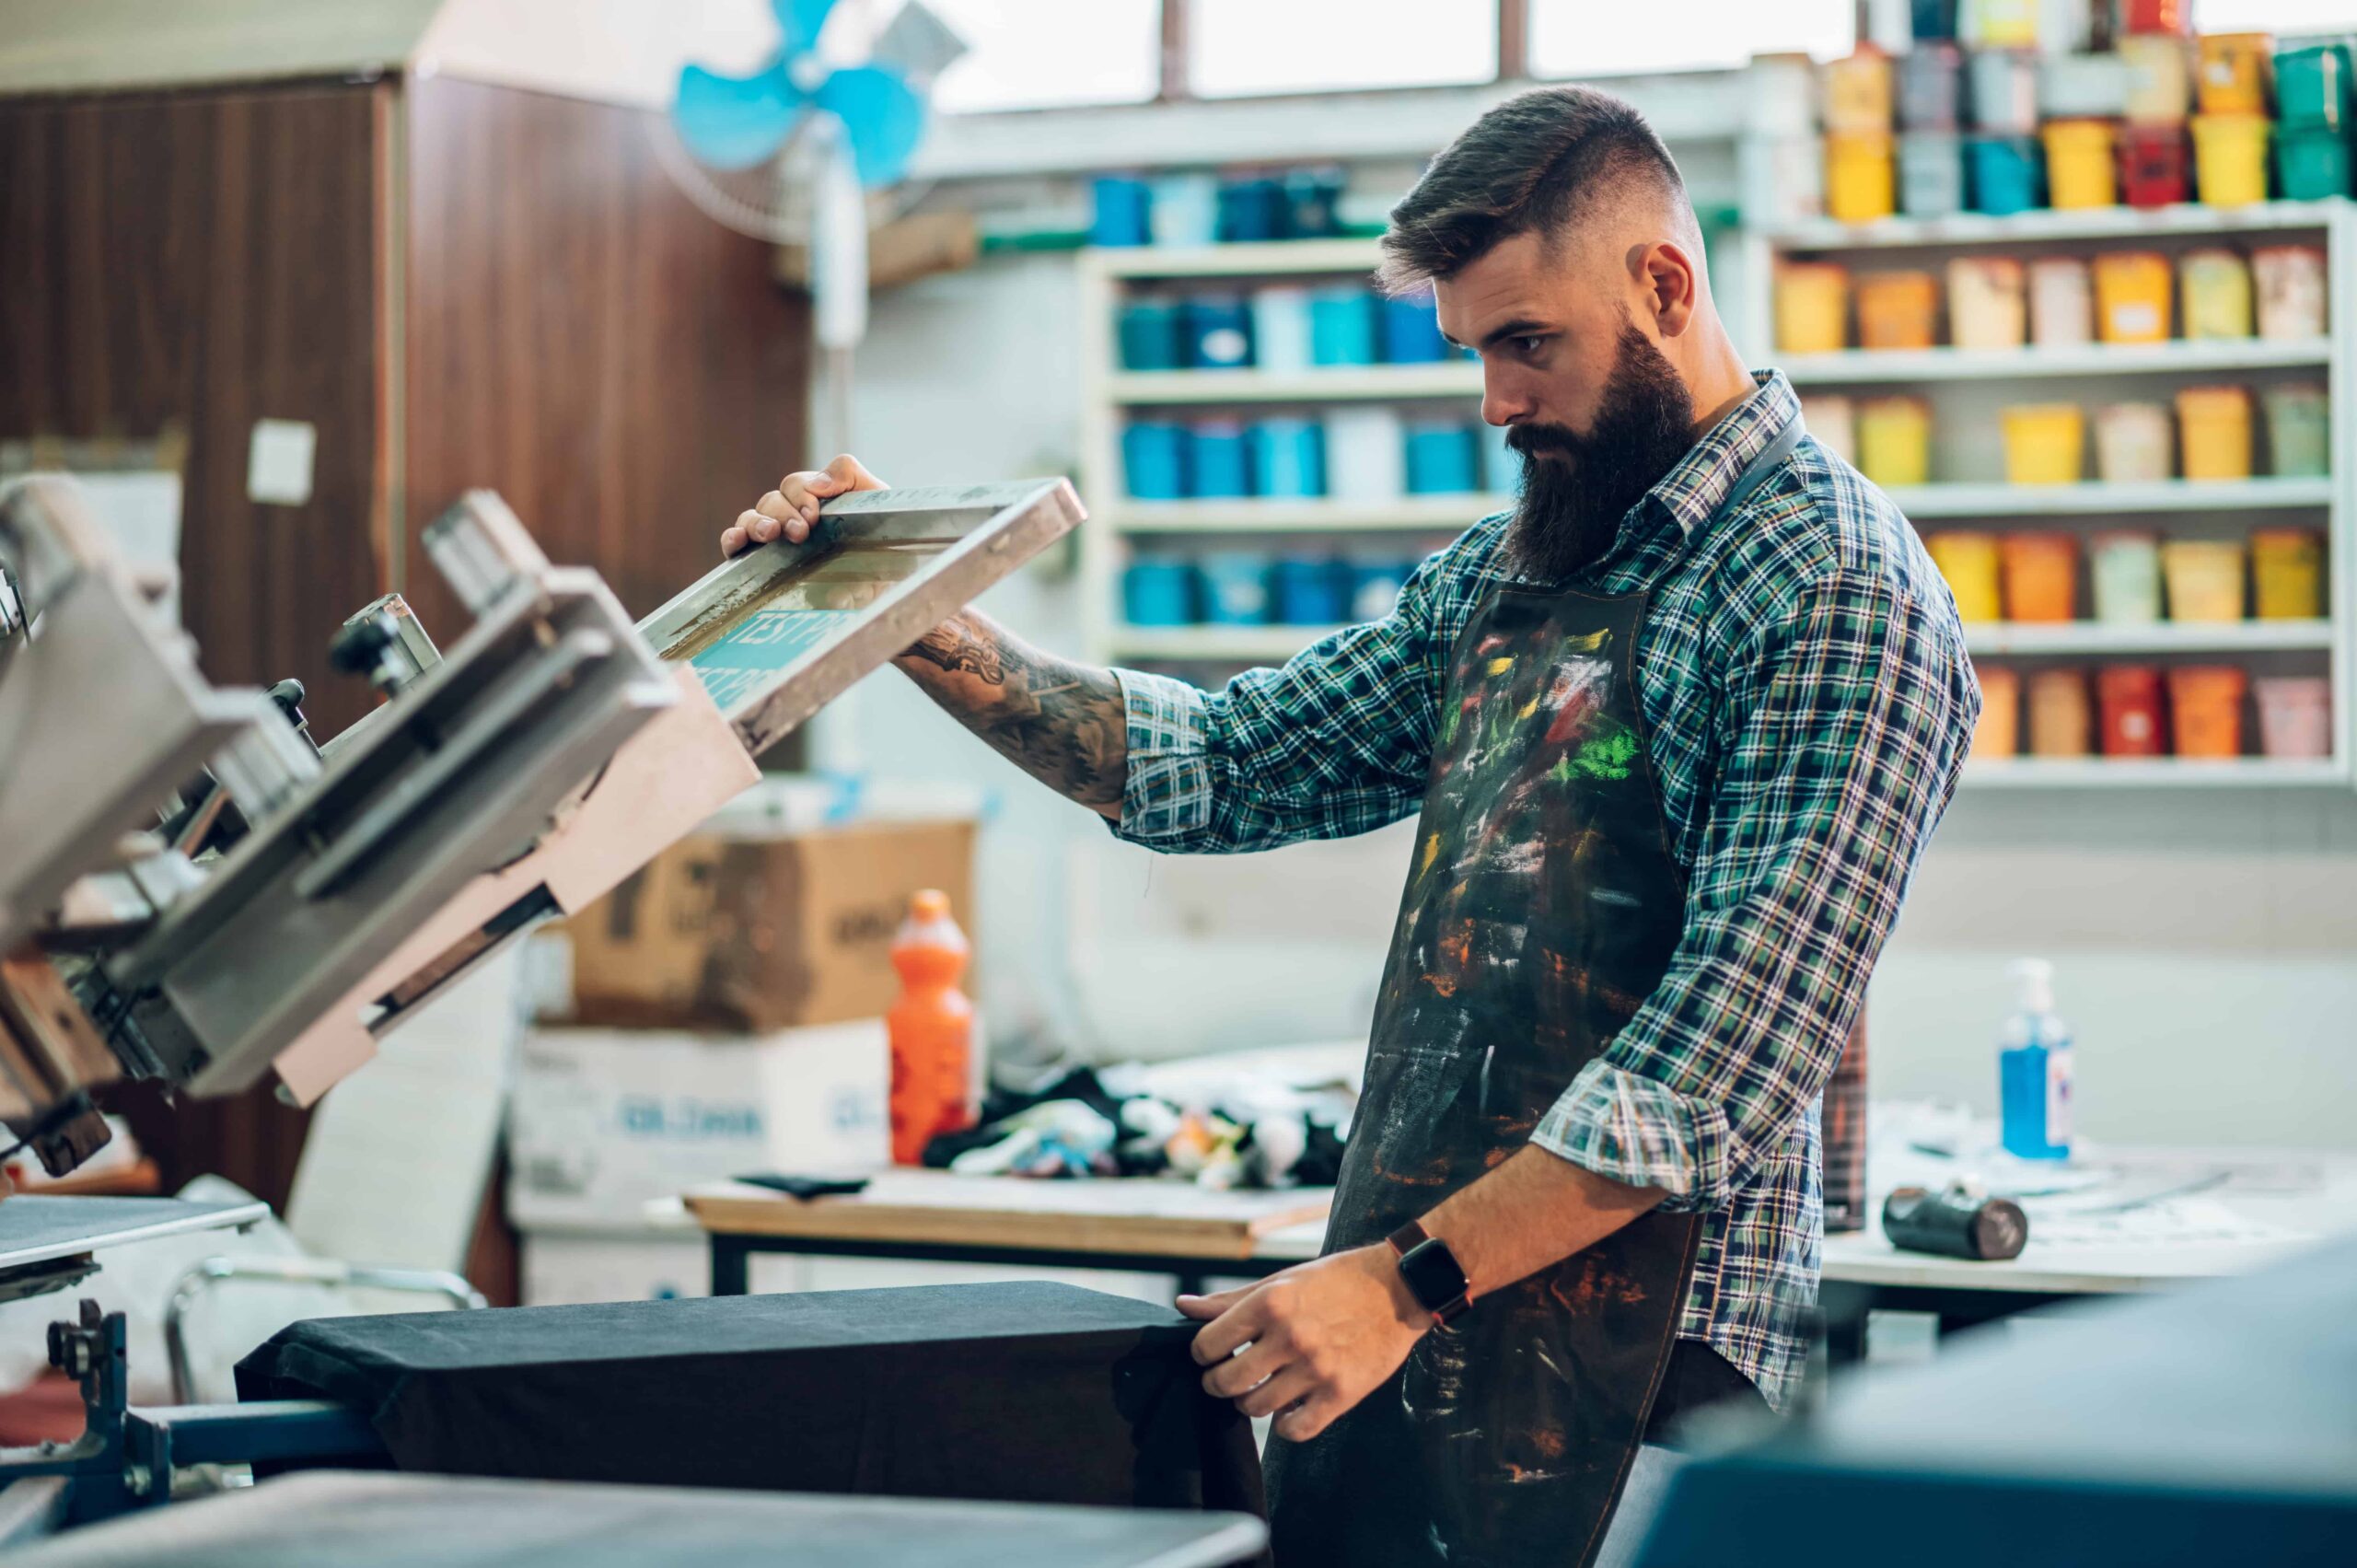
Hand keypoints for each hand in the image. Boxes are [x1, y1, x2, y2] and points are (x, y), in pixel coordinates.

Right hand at [721, 453, 886, 556]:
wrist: (891, 573)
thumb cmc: (880, 532)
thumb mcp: (872, 496)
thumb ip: (848, 474)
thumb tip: (816, 483)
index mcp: (813, 495)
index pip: (794, 486)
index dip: (800, 496)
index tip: (814, 516)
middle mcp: (789, 513)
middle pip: (771, 502)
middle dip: (783, 514)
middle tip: (800, 533)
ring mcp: (774, 537)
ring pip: (750, 519)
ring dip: (756, 524)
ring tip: (769, 535)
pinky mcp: (763, 562)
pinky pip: (736, 544)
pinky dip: (732, 539)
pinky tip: (737, 542)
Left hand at [1180, 1244, 1428, 1442]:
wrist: (1399, 1289)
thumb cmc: (1336, 1280)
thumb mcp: (1282, 1280)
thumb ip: (1231, 1299)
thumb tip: (1183, 1307)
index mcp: (1270, 1302)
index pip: (1208, 1345)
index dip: (1202, 1354)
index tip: (1210, 1355)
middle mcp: (1290, 1336)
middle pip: (1227, 1381)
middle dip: (1218, 1383)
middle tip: (1226, 1378)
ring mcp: (1316, 1368)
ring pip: (1256, 1407)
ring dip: (1249, 1403)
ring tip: (1258, 1390)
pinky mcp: (1341, 1393)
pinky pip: (1295, 1429)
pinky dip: (1283, 1425)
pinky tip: (1286, 1410)